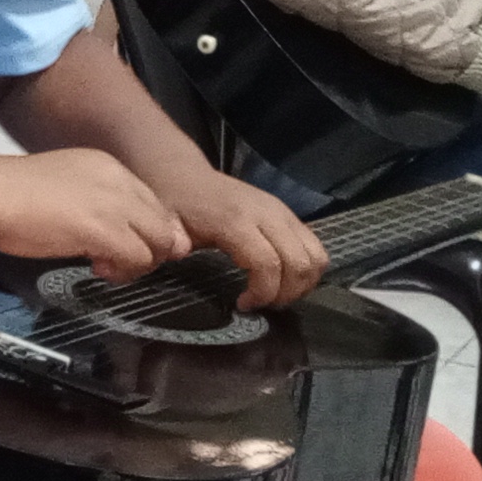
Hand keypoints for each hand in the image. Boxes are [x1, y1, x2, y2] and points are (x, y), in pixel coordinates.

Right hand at [0, 148, 195, 280]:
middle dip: (151, 248)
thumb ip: (90, 203)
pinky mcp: (106, 230)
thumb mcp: (61, 188)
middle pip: (163, 222)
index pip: (150, 201)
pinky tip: (97, 268)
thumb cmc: (11, 194)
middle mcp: (119, 181)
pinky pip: (138, 259)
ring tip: (107, 266)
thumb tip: (105, 234)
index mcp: (107, 167)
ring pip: (159, 243)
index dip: (146, 229)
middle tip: (121, 262)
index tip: (129, 246)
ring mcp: (115, 205)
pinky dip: (123, 271)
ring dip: (137, 263)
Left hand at [174, 170, 326, 309]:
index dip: (262, 292)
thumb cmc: (175, 203)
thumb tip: (178, 253)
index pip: (267, 263)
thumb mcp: (166, 223)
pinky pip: (314, 246)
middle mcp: (267, 214)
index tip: (243, 305)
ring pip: (315, 255)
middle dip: (285, 293)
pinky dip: (306, 269)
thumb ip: (171, 240)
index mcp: (235, 220)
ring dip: (302, 283)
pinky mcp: (290, 214)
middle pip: (299, 263)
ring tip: (275, 294)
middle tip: (263, 304)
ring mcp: (283, 212)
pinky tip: (282, 278)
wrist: (186, 175)